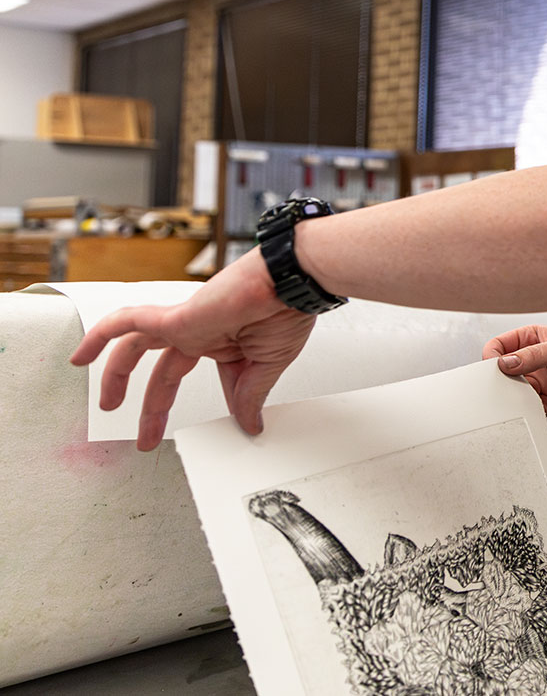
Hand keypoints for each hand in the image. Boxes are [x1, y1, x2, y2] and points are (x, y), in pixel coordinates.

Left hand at [69, 249, 316, 450]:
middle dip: (152, 407)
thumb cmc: (285, 311)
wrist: (289, 284)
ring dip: (116, 376)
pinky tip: (82, 355)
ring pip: (135, 348)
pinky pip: (126, 323)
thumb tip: (250, 424)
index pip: (200, 375)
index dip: (201, 404)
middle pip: (163, 372)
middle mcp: (200, 332)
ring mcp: (184, 324)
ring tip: (107, 405)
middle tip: (145, 437)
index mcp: (222, 342)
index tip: (219, 426)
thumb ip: (250, 395)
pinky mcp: (173, 318)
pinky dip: (100, 335)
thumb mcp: (267, 366)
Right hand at [483, 325, 546, 414]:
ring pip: (514, 392)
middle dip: (500, 380)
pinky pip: (530, 408)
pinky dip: (526, 412)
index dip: (494, 355)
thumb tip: (508, 362)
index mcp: (533, 338)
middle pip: (504, 372)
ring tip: (518, 398)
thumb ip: (535, 355)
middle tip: (502, 386)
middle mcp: (533, 360)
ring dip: (513, 397)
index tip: (493, 366)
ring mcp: (540, 381)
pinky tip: (529, 410)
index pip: (501, 345)